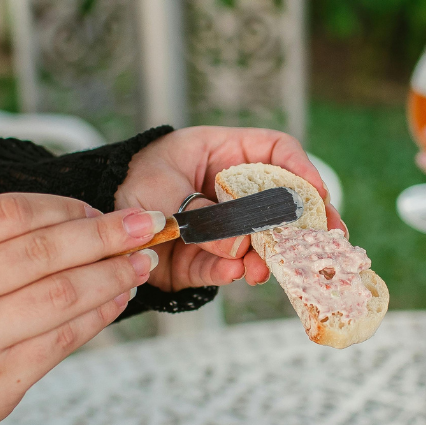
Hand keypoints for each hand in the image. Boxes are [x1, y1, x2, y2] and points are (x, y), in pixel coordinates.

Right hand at [0, 194, 162, 424]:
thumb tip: (79, 222)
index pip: (12, 212)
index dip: (67, 208)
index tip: (101, 208)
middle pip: (44, 251)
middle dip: (106, 235)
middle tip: (145, 224)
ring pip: (63, 295)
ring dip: (113, 275)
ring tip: (139, 263)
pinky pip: (64, 340)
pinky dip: (99, 315)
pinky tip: (117, 300)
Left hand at [115, 126, 344, 287]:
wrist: (97, 225)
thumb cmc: (133, 184)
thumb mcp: (164, 188)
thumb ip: (204, 214)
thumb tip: (240, 245)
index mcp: (226, 155)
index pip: (276, 152)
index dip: (301, 169)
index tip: (318, 193)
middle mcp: (234, 192)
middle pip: (283, 202)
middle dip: (307, 223)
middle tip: (328, 240)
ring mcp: (225, 228)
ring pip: (261, 241)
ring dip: (268, 255)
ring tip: (263, 268)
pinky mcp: (208, 260)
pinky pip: (227, 267)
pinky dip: (232, 271)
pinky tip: (236, 272)